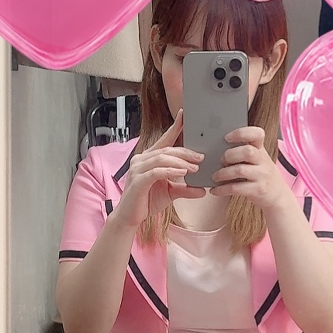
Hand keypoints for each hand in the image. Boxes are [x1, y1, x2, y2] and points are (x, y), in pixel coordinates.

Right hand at [112, 113, 203, 232]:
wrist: (130, 218)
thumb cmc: (146, 201)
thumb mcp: (171, 193)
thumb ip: (185, 189)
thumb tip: (203, 190)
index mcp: (148, 158)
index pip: (164, 140)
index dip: (174, 127)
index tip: (184, 115)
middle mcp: (141, 160)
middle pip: (166, 149)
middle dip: (185, 152)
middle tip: (201, 158)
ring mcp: (137, 169)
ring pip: (162, 158)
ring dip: (181, 161)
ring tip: (195, 168)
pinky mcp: (138, 181)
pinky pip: (156, 171)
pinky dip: (171, 171)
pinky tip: (182, 173)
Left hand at [211, 127, 285, 209]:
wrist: (279, 197)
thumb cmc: (262, 176)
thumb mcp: (258, 160)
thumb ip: (243, 153)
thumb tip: (217, 150)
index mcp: (261, 150)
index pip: (257, 134)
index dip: (241, 133)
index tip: (227, 137)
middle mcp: (263, 161)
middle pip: (247, 151)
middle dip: (229, 155)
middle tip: (221, 161)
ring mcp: (262, 176)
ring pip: (240, 170)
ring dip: (223, 173)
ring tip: (215, 176)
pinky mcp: (258, 190)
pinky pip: (236, 188)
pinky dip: (222, 189)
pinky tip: (216, 190)